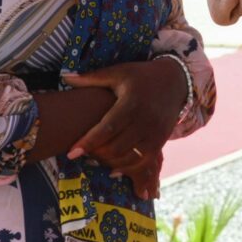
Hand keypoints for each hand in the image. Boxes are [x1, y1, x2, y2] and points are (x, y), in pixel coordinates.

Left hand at [63, 59, 188, 180]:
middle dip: (96, 154)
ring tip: (94, 159)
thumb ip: (91, 78)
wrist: (176, 81)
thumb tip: (65, 77)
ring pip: (129, 158)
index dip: (88, 142)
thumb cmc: (141, 76)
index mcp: (131, 103)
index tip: (71, 153)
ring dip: (109, 163)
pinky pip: (143, 162)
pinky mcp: (161, 142)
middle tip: (82, 154)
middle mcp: (145, 121)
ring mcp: (155, 134)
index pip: (107, 128)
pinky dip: (127, 168)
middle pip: (116, 147)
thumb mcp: (118, 72)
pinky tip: (113, 168)